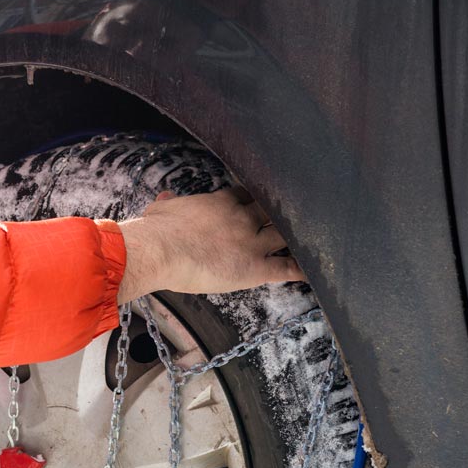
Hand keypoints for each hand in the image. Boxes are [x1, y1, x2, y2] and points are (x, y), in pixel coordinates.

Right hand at [112, 187, 305, 303]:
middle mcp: (242, 218)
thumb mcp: (161, 210)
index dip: (253, 200)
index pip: (246, 196)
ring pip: (283, 236)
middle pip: (271, 212)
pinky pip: (284, 268)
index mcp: (221, 202)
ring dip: (294, 239)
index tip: (256, 203)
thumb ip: (168, 203)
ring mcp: (251, 243)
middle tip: (293, 217)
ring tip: (310, 241)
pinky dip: (298, 269)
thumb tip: (165, 197)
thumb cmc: (156, 231)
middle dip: (280, 215)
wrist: (159, 251)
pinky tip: (310, 270)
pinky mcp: (254, 268)